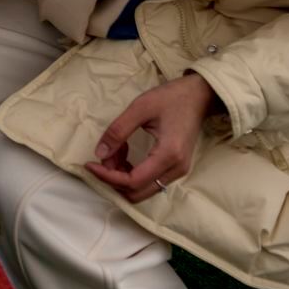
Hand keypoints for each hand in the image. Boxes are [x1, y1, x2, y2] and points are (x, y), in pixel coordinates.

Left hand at [84, 73, 218, 201]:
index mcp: (169, 155)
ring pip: (142, 189)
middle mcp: (176, 169)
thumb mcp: (140, 108)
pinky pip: (149, 181)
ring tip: (114, 150)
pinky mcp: (176, 168)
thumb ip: (118, 131)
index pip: (133, 181)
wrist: (198, 96)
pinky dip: (131, 172)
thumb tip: (99, 153)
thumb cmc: (171, 98)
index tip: (89, 164)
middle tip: (101, 158)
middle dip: (114, 179)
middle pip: (137, 192)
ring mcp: (178, 171)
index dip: (108, 177)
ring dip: (122, 175)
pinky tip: (124, 152)